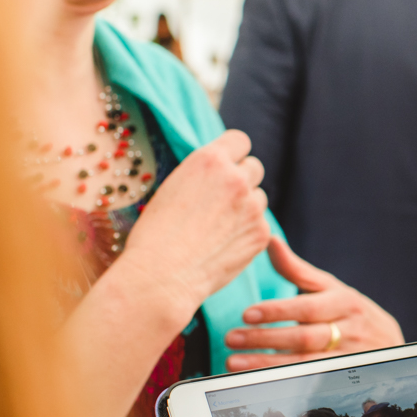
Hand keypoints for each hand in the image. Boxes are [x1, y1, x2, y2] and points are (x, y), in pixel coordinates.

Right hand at [119, 130, 270, 320]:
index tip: (228, 165)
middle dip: (242, 179)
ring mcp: (253, 206)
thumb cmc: (156, 234)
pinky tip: (224, 245)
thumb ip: (202, 175)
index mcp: (210, 160)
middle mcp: (236, 178)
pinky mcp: (261, 234)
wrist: (162, 276)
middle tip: (222, 200)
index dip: (234, 153)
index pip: (240, 140)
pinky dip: (247, 232)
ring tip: (218, 227)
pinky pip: (261, 225)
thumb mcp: (173, 187)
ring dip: (246, 206)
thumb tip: (217, 174)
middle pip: (254, 167)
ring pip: (260, 197)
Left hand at [225, 238, 403, 369]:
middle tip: (231, 338)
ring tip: (234, 363)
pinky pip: (309, 383)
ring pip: (304, 364)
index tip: (247, 314)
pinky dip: (281, 381)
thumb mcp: (331, 289)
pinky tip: (256, 381)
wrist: (390, 345)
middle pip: (304, 338)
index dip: (277, 311)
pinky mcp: (343, 379)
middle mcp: (349, 330)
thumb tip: (270, 240)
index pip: (308, 307)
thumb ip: (298, 270)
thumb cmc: (350, 312)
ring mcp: (348, 358)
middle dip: (264, 339)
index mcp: (344, 302)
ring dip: (266, 364)